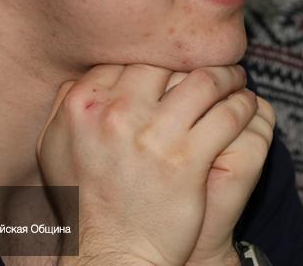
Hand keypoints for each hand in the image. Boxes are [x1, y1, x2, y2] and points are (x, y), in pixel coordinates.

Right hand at [37, 64, 259, 265]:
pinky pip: (228, 115)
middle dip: (194, 59)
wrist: (111, 253)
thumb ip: (67, 104)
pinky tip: (246, 106)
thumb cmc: (84, 200)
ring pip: (206, 82)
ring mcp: (154, 136)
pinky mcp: (188, 160)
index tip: (173, 62)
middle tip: (213, 62)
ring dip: (227, 76)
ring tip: (236, 79)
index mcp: (83, 104)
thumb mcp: (56, 147)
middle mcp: (117, 114)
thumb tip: (83, 73)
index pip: (129, 57)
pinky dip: (243, 105)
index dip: (157, 57)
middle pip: (168, 62)